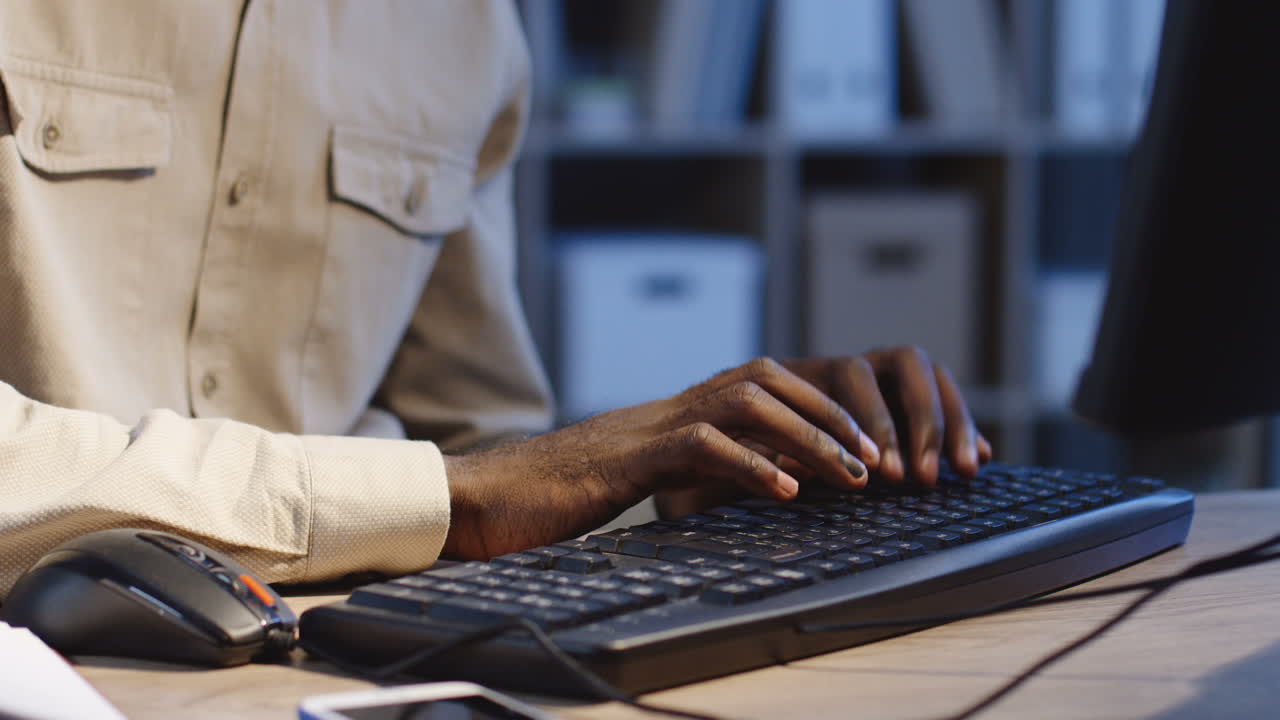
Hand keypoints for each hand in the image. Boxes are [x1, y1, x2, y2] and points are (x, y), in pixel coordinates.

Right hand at [441, 350, 988, 559]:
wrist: (488, 496)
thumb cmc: (562, 495)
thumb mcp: (644, 482)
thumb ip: (695, 474)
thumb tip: (758, 485)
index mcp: (678, 412)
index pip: (764, 386)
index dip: (818, 409)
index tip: (863, 445)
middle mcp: (672, 407)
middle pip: (768, 379)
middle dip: (830, 414)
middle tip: (877, 455)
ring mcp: (652, 425)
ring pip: (747, 403)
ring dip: (809, 436)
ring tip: (852, 473)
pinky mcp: (631, 454)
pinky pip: (703, 446)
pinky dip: (753, 466)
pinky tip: (787, 493)